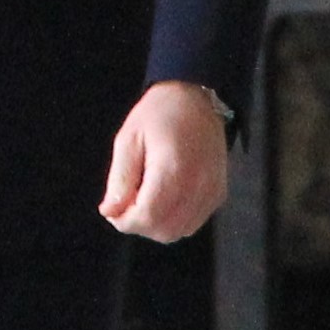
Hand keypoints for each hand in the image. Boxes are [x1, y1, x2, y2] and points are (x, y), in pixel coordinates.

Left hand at [101, 81, 231, 242]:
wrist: (197, 97)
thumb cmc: (160, 113)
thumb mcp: (129, 139)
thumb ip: (119, 180)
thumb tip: (110, 212)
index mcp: (173, 169)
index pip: (148, 216)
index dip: (125, 222)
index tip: (112, 212)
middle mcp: (198, 185)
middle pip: (164, 230)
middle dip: (139, 225)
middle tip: (125, 206)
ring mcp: (212, 191)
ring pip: (180, 231)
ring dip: (156, 226)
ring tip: (143, 202)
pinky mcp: (219, 193)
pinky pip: (193, 222)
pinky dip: (174, 221)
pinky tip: (163, 201)